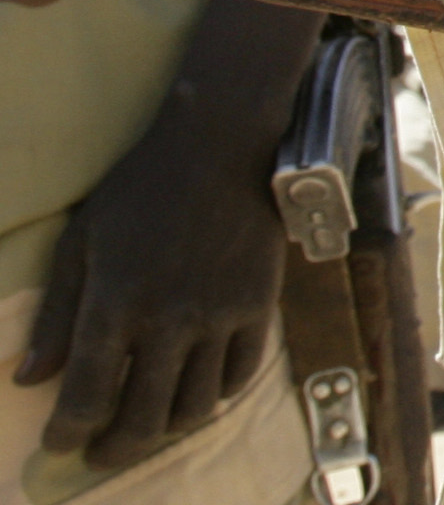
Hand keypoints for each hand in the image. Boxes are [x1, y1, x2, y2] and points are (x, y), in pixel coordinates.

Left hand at [13, 0, 322, 468]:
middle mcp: (171, 318)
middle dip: (115, 448)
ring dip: (166, 428)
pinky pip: (239, 373)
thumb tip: (30, 380)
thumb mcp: (80, 243)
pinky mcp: (259, 304)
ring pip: (195, 405)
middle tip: (100, 452)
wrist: (222, 147)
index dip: (68, 433)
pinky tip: (195, 392)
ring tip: (147, 426)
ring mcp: (221, 314)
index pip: (87, 397)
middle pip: (143, 417)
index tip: (59, 441)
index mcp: (117, 303)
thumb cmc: (140, 189)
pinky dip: (215, 396)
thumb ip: (57, 316)